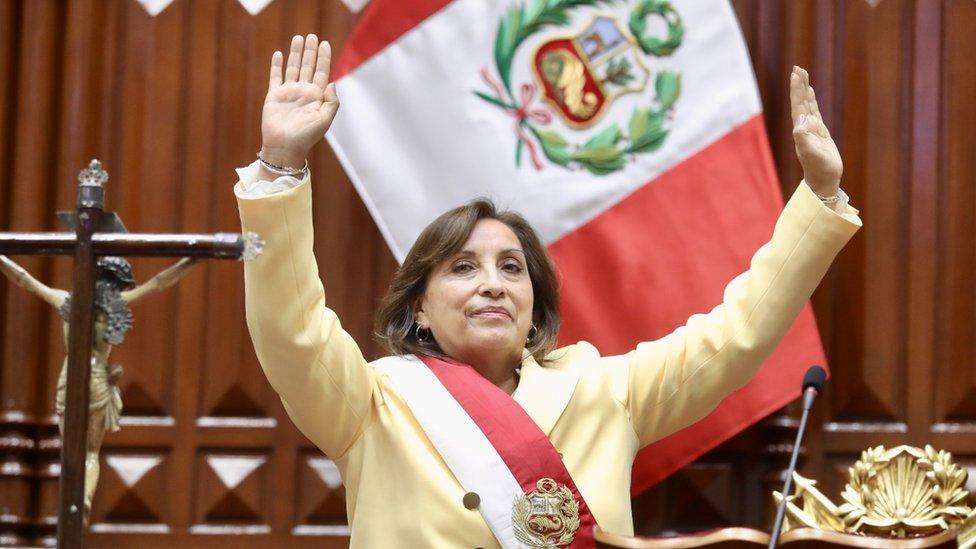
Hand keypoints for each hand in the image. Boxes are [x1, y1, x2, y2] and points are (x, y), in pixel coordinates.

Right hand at [260, 34, 338, 168]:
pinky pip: (275, 77)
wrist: (284, 147)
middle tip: (312, 36)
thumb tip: (332, 82)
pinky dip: (276, 65)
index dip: (324, 57)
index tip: (325, 43)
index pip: (322, 72)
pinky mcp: (274, 95)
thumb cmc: (306, 137)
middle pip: (308, 66)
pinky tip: (279, 54)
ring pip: (293, 67)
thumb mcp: (324, 120)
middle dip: (311, 51)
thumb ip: (332, 102)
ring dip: (296, 53)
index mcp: (317, 96)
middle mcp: (303, 92)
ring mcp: (289, 92)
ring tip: (298, 38)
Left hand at [790, 66, 841, 196]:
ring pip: (807, 104)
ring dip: (804, 89)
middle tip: (797, 68)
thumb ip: (804, 140)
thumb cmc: (819, 169)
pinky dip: (811, 100)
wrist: (823, 179)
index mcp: (801, 130)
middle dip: (799, 85)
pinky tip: (810, 92)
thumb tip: (799, 123)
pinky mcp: (819, 131)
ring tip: (802, 73)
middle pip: (801, 101)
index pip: (798, 106)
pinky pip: (814, 111)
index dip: (796, 90)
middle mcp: (804, 127)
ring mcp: (811, 128)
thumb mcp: (812, 155)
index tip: (795, 75)